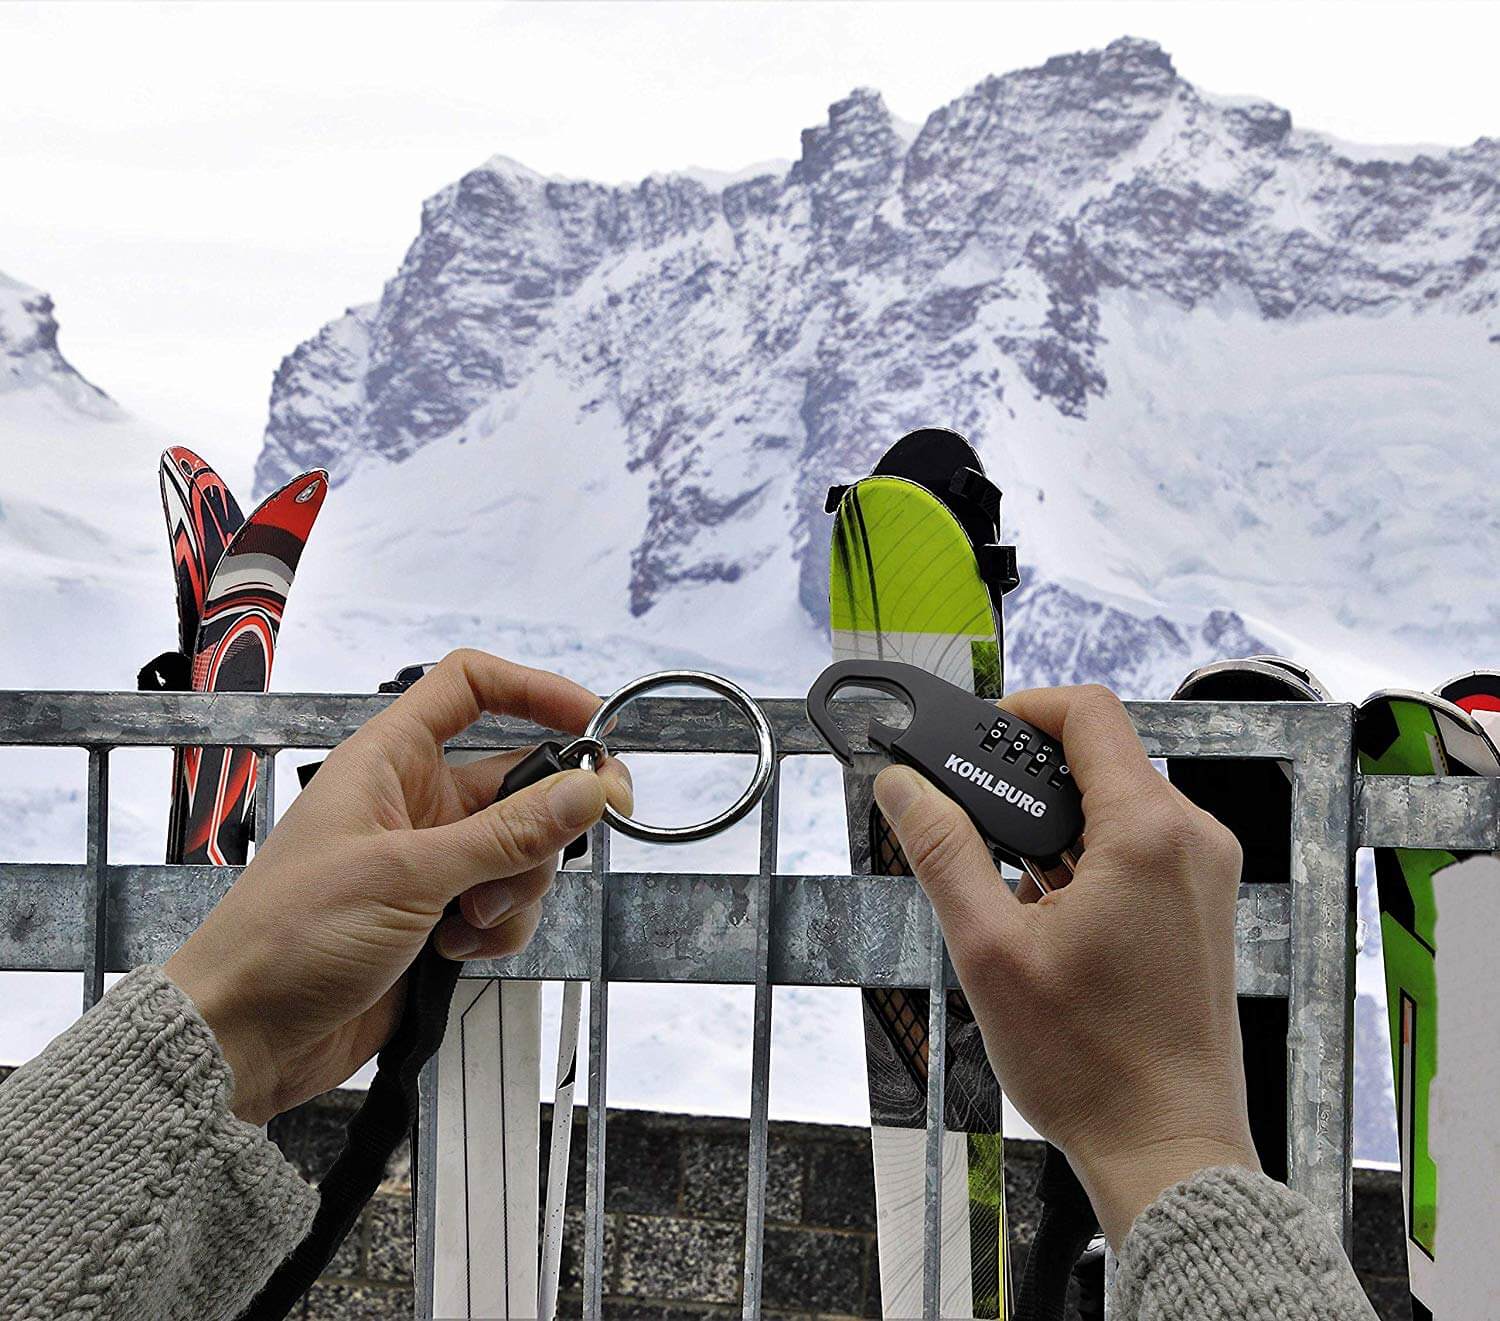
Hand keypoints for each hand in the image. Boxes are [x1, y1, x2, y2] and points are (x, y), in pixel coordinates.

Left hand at [163, 649, 630, 1125]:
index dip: (535, 691)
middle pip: (516, 780)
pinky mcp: (438, 917)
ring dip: (517, 886)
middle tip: (596, 822)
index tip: (592, 722)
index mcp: (389, 761)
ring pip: (521, 851)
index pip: (470, 688)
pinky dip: (497, 928)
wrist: (244, 1036)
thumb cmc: (290, 936)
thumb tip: (586, 791)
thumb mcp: (408, 875)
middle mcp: (414, 803)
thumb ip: (506, 835)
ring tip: (469, 919)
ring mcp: (430, 862)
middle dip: (549, 815)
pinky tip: (455, 949)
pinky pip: (505, 905)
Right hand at [872, 683, 1256, 1247]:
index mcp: (1148, 834)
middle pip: (1100, 757)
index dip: (1021, 709)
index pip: (1088, 715)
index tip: (973, 737)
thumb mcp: (989, 950)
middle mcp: (1191, 841)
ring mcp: (1204, 875)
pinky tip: (1045, 914)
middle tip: (971, 819)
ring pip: (1118, 804)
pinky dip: (1086, 858)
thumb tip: (904, 787)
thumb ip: (942, 852)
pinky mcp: (1202, 908)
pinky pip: (1139, 847)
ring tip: (1005, 887)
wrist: (1167, 1148)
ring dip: (1054, 825)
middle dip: (1027, 778)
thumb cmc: (1090, 1065)